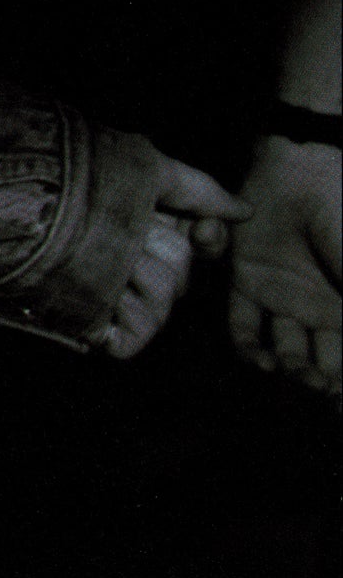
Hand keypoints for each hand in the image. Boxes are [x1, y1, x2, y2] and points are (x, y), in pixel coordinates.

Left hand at [98, 154, 249, 361]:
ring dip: (135, 269)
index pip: (204, 245)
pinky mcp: (102, 329)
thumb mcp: (148, 171)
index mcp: (152, 228)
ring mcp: (121, 299)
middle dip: (157, 245)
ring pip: (163, 298)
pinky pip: (137, 334)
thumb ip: (200, 190)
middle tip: (123, 228)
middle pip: (181, 270)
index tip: (202, 230)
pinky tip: (101, 290)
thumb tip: (246, 210)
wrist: (35, 198)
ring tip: (103, 251)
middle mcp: (139, 264)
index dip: (208, 239)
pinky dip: (124, 313)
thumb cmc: (86, 180)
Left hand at [228, 132, 340, 397]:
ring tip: (291, 372)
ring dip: (287, 369)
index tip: (341, 405)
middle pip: (319, 364)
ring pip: (284, 350)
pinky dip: (249, 347)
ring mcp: (284, 298)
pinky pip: (243, 323)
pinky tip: (261, 360)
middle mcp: (319, 312)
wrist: (307, 172)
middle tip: (319, 389)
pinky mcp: (247, 280)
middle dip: (319, 384)